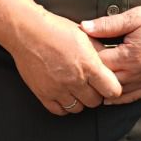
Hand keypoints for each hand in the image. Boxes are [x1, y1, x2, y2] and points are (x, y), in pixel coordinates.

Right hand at [4, 8, 122, 115]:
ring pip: (78, 108)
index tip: (108, 84)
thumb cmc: (55, 29)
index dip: (112, 88)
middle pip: (95, 102)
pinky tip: (65, 94)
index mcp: (88, 65)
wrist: (27, 31)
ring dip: (80, 100)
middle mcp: (75, 79)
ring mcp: (58, 88)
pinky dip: (64, 105)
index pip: (112, 90)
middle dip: (96, 94)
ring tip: (77, 88)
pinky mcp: (43, 93)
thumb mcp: (85, 34)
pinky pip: (59, 111)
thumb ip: (100, 50)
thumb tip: (111, 59)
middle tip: (91, 85)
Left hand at [82, 1, 140, 104]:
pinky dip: (119, 98)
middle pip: (105, 81)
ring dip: (103, 88)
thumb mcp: (134, 16)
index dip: (86, 58)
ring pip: (117, 93)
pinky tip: (109, 96)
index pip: (98, 63)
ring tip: (90, 83)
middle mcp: (135, 73)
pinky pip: (132, 97)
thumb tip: (84, 27)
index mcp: (128, 56)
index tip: (77, 52)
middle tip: (80, 69)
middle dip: (92, 76)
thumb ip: (108, 24)